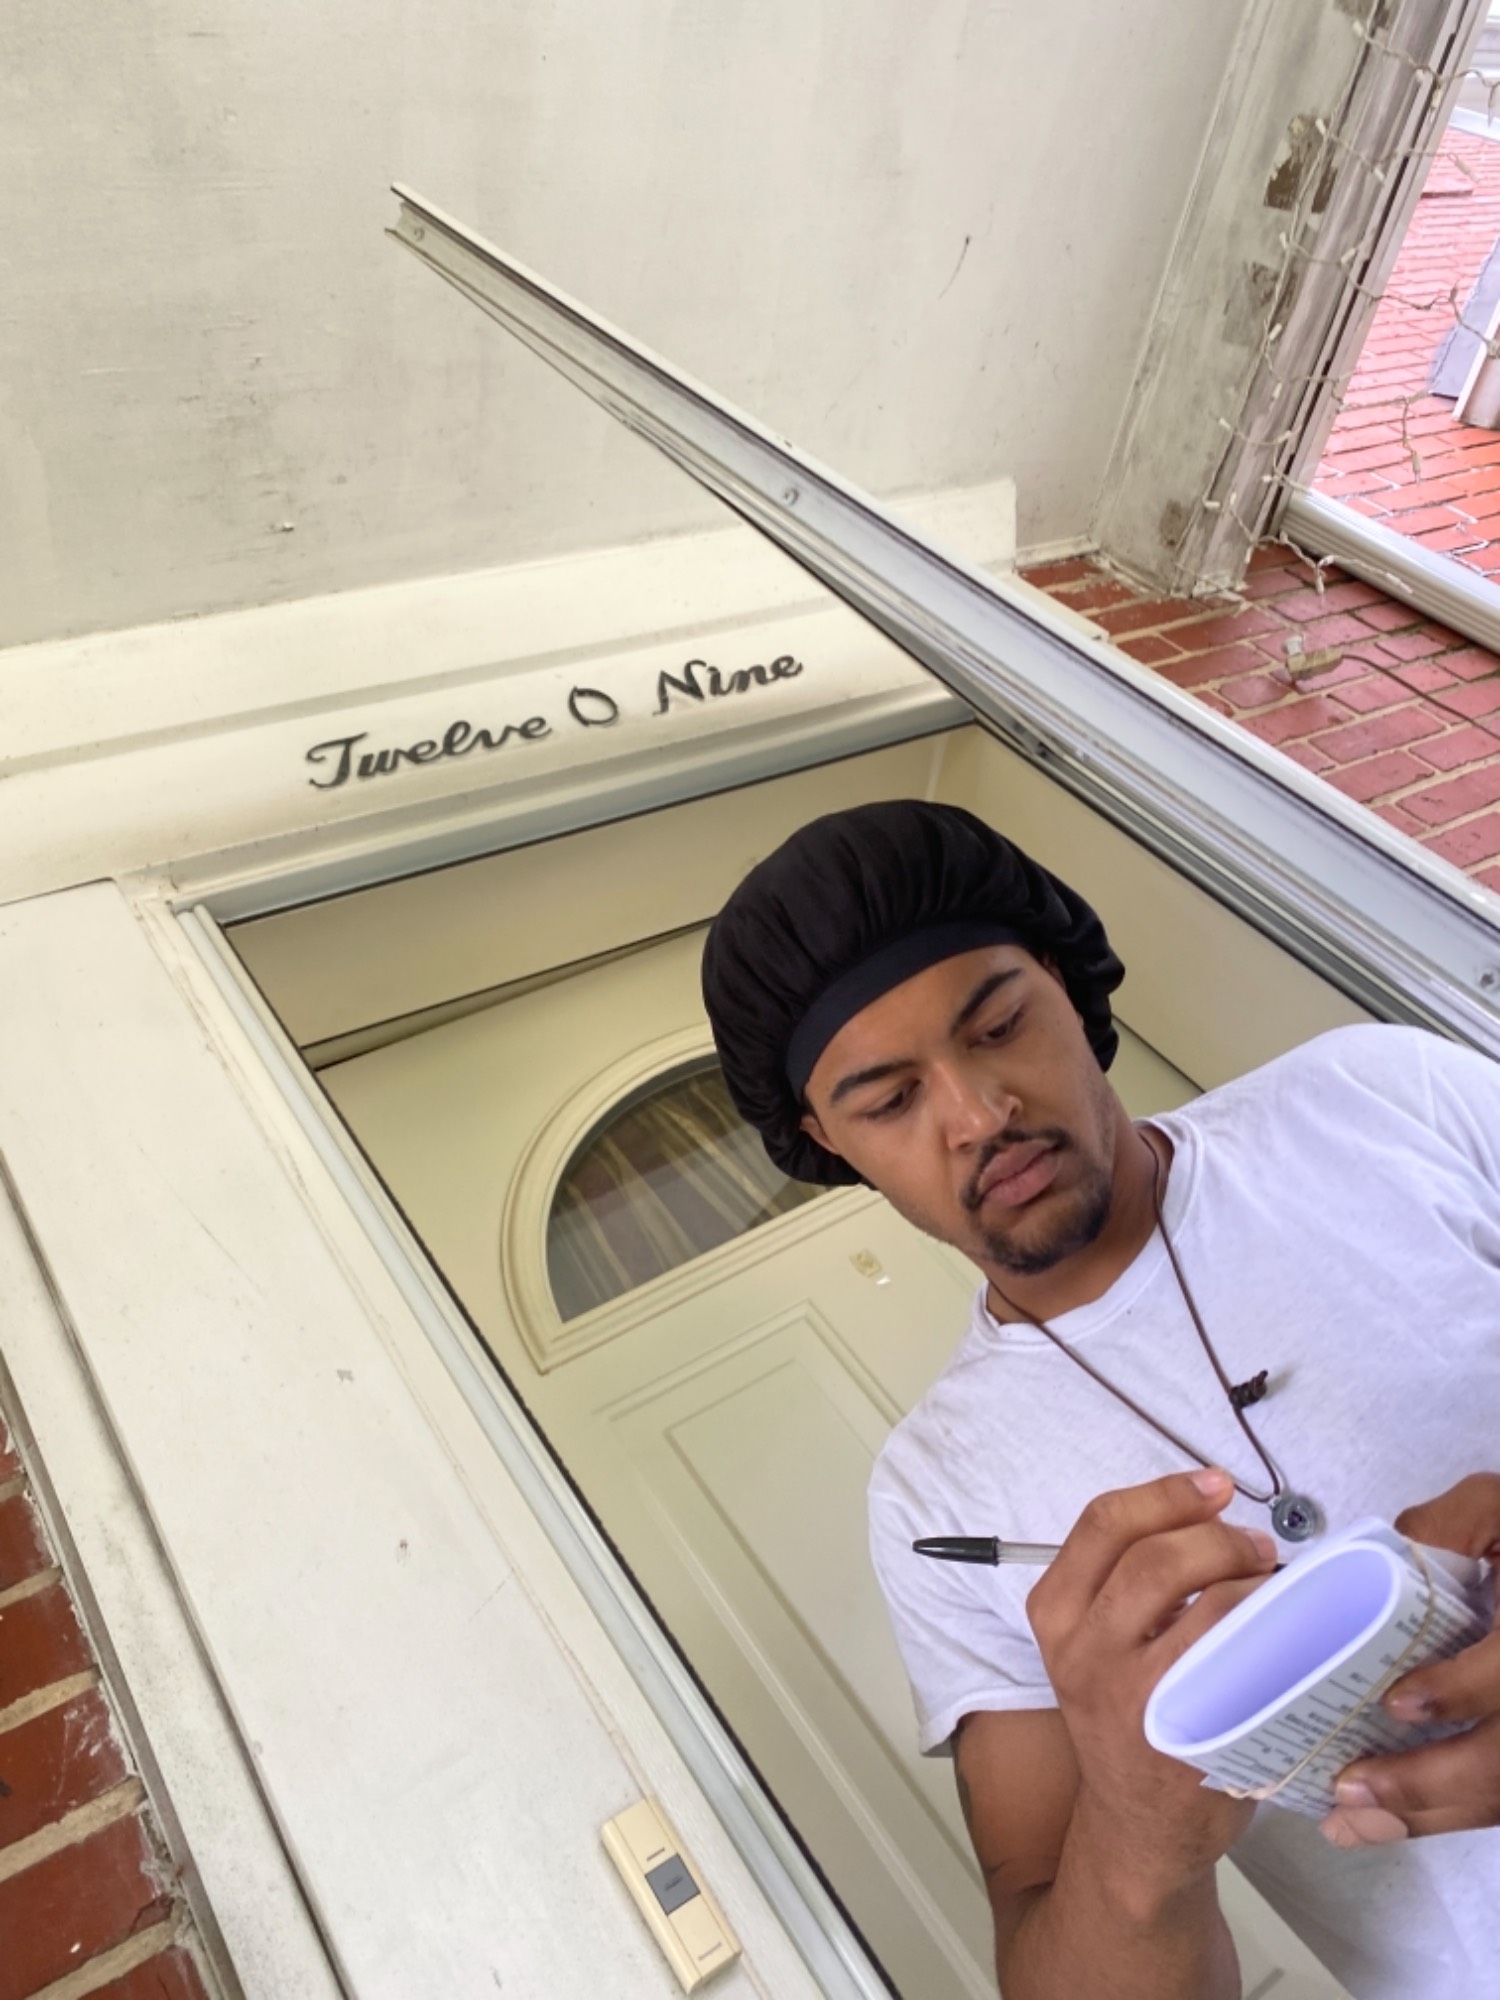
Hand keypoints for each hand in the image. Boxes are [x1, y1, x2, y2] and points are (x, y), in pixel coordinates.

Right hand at [1025, 1468, 1278, 1900]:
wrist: (1138, 1827)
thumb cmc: (1129, 1717)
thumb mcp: (1093, 1642)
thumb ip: (1123, 1579)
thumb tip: (1208, 1509)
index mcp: (1056, 1615)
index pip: (1103, 1524)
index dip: (1166, 1492)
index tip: (1213, 1485)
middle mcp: (1085, 1654)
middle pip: (1157, 1557)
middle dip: (1219, 1536)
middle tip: (1255, 1547)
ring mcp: (1138, 1700)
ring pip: (1208, 1604)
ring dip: (1255, 1581)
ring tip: (1274, 1584)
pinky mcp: (1190, 1737)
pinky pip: (1245, 1659)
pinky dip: (1275, 1629)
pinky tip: (1288, 1627)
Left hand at [1321, 1474, 1499, 1849]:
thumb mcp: (1498, 1511)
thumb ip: (1446, 1526)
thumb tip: (1376, 1559)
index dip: (1460, 1690)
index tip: (1397, 1701)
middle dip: (1427, 1784)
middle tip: (1349, 1788)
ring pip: (1498, 1795)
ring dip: (1424, 1815)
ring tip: (1347, 1821)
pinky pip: (1493, 1794)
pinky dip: (1441, 1812)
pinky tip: (1386, 1818)